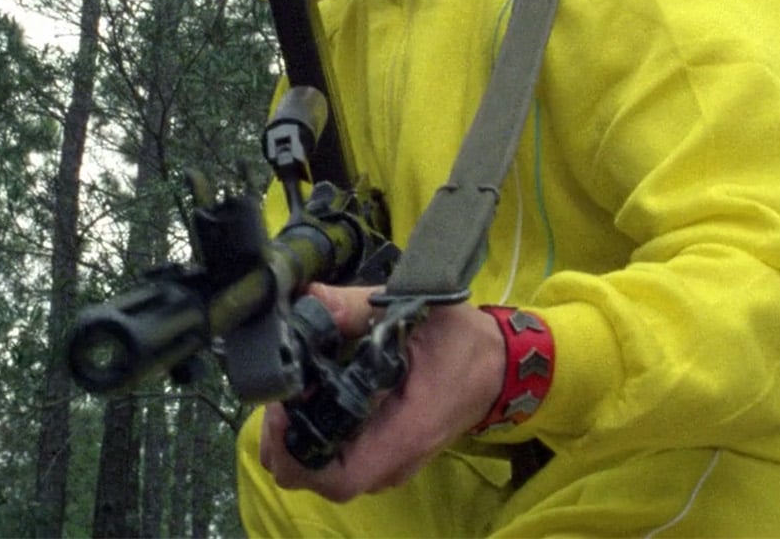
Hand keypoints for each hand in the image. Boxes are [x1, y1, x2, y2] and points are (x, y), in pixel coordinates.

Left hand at [257, 283, 502, 501]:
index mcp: (405, 432)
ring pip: (325, 475)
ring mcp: (392, 463)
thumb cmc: (461, 340)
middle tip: (281, 395)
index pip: (338, 478)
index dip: (296, 452)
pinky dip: (317, 438)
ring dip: (299, 441)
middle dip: (286, 443)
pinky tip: (313, 402)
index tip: (283, 407)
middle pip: (319, 481)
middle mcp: (396, 461)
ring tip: (294, 394)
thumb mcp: (414, 310)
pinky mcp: (387, 456)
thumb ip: (356, 307)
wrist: (498, 364)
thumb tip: (308, 298)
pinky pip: (340, 462)